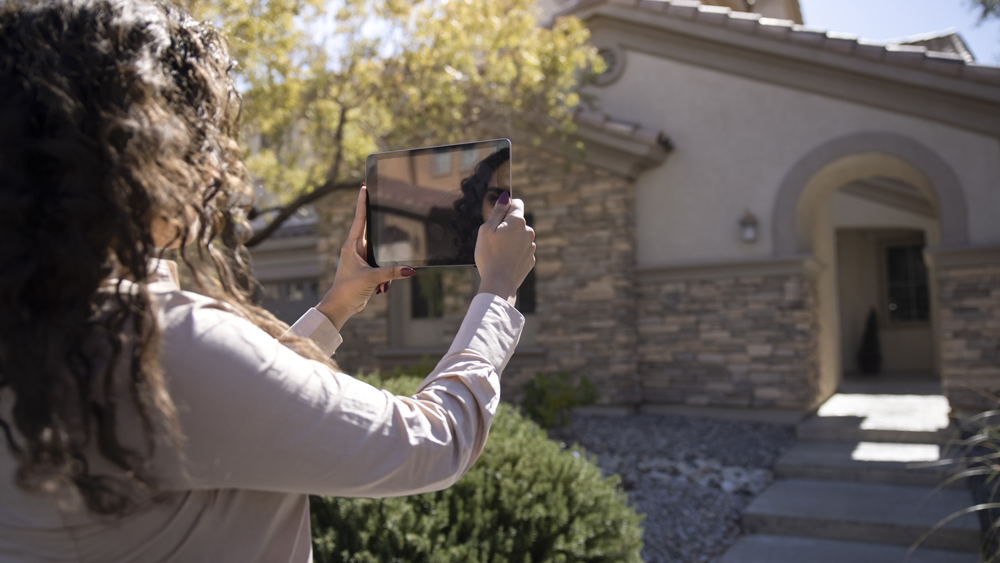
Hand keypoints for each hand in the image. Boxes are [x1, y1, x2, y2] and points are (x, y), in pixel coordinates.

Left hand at [316, 185, 414, 329]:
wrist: (341, 307)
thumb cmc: (348, 290)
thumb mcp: (371, 278)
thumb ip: (391, 273)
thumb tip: (410, 270)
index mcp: (351, 246)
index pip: (359, 219)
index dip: (362, 203)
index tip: (364, 187)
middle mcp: (355, 250)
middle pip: (371, 234)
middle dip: (381, 235)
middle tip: (386, 210)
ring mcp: (361, 259)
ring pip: (380, 254)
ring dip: (383, 269)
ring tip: (378, 284)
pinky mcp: (366, 270)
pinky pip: (381, 267)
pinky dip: (384, 277)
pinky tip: (380, 288)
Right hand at [475, 192, 535, 305]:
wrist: (499, 283)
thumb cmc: (489, 255)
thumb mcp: (486, 230)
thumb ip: (497, 211)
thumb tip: (505, 197)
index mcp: (517, 221)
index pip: (517, 203)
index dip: (506, 207)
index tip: (497, 216)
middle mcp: (528, 232)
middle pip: (517, 221)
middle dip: (507, 226)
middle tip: (494, 239)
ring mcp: (531, 246)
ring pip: (520, 236)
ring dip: (511, 240)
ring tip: (498, 252)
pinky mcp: (531, 259)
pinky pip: (522, 250)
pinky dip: (514, 252)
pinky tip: (504, 261)